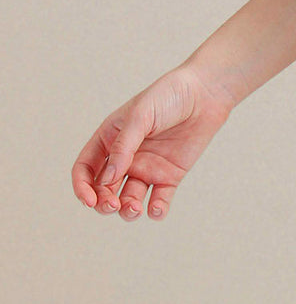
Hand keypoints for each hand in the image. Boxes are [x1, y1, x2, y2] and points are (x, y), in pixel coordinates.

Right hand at [72, 64, 236, 221]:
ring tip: (134, 208)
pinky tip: (157, 209)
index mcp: (110, 139)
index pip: (85, 169)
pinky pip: (159, 200)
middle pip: (105, 190)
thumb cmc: (169, 95)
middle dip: (104, 203)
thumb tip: (107, 180)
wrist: (205, 92)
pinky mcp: (170, 175)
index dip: (82, 187)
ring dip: (127, 210)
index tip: (89, 201)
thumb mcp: (141, 115)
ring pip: (129, 200)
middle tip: (113, 205)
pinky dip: (156, 210)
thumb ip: (123, 147)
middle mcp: (126, 157)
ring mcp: (148, 168)